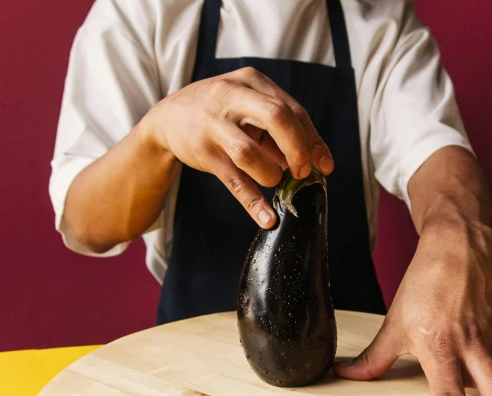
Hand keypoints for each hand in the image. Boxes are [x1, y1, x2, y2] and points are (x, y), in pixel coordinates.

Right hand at [141, 67, 333, 227]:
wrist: (168, 118)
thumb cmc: (221, 113)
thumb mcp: (249, 107)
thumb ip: (280, 129)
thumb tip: (316, 160)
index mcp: (252, 81)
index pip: (292, 109)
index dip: (312, 140)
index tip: (324, 165)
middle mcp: (231, 96)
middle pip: (277, 117)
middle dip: (298, 149)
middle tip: (302, 172)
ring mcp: (213, 123)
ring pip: (250, 152)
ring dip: (271, 174)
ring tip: (275, 181)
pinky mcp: (202, 150)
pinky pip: (233, 180)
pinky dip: (252, 202)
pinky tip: (267, 218)